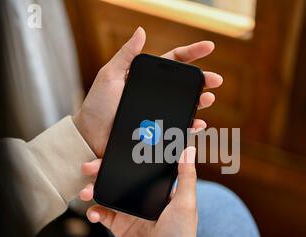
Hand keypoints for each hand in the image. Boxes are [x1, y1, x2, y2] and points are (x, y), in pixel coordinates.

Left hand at [73, 27, 222, 156]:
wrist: (90, 136)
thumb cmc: (97, 105)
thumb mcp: (109, 76)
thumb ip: (126, 55)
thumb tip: (141, 31)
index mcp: (146, 77)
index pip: (173, 62)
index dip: (192, 53)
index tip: (209, 47)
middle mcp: (155, 94)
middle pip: (185, 84)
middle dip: (203, 80)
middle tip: (215, 80)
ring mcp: (157, 112)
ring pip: (185, 105)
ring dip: (200, 102)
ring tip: (208, 99)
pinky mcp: (157, 131)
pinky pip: (178, 127)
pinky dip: (191, 125)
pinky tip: (198, 124)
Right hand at [79, 147, 202, 236]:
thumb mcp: (186, 204)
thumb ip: (186, 177)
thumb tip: (190, 150)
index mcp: (160, 190)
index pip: (141, 169)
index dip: (127, 159)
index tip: (113, 150)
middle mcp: (144, 199)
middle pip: (120, 179)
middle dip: (103, 172)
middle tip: (89, 168)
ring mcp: (131, 213)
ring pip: (108, 194)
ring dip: (95, 190)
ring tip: (87, 192)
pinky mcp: (121, 227)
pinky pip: (103, 214)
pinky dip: (95, 212)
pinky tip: (94, 213)